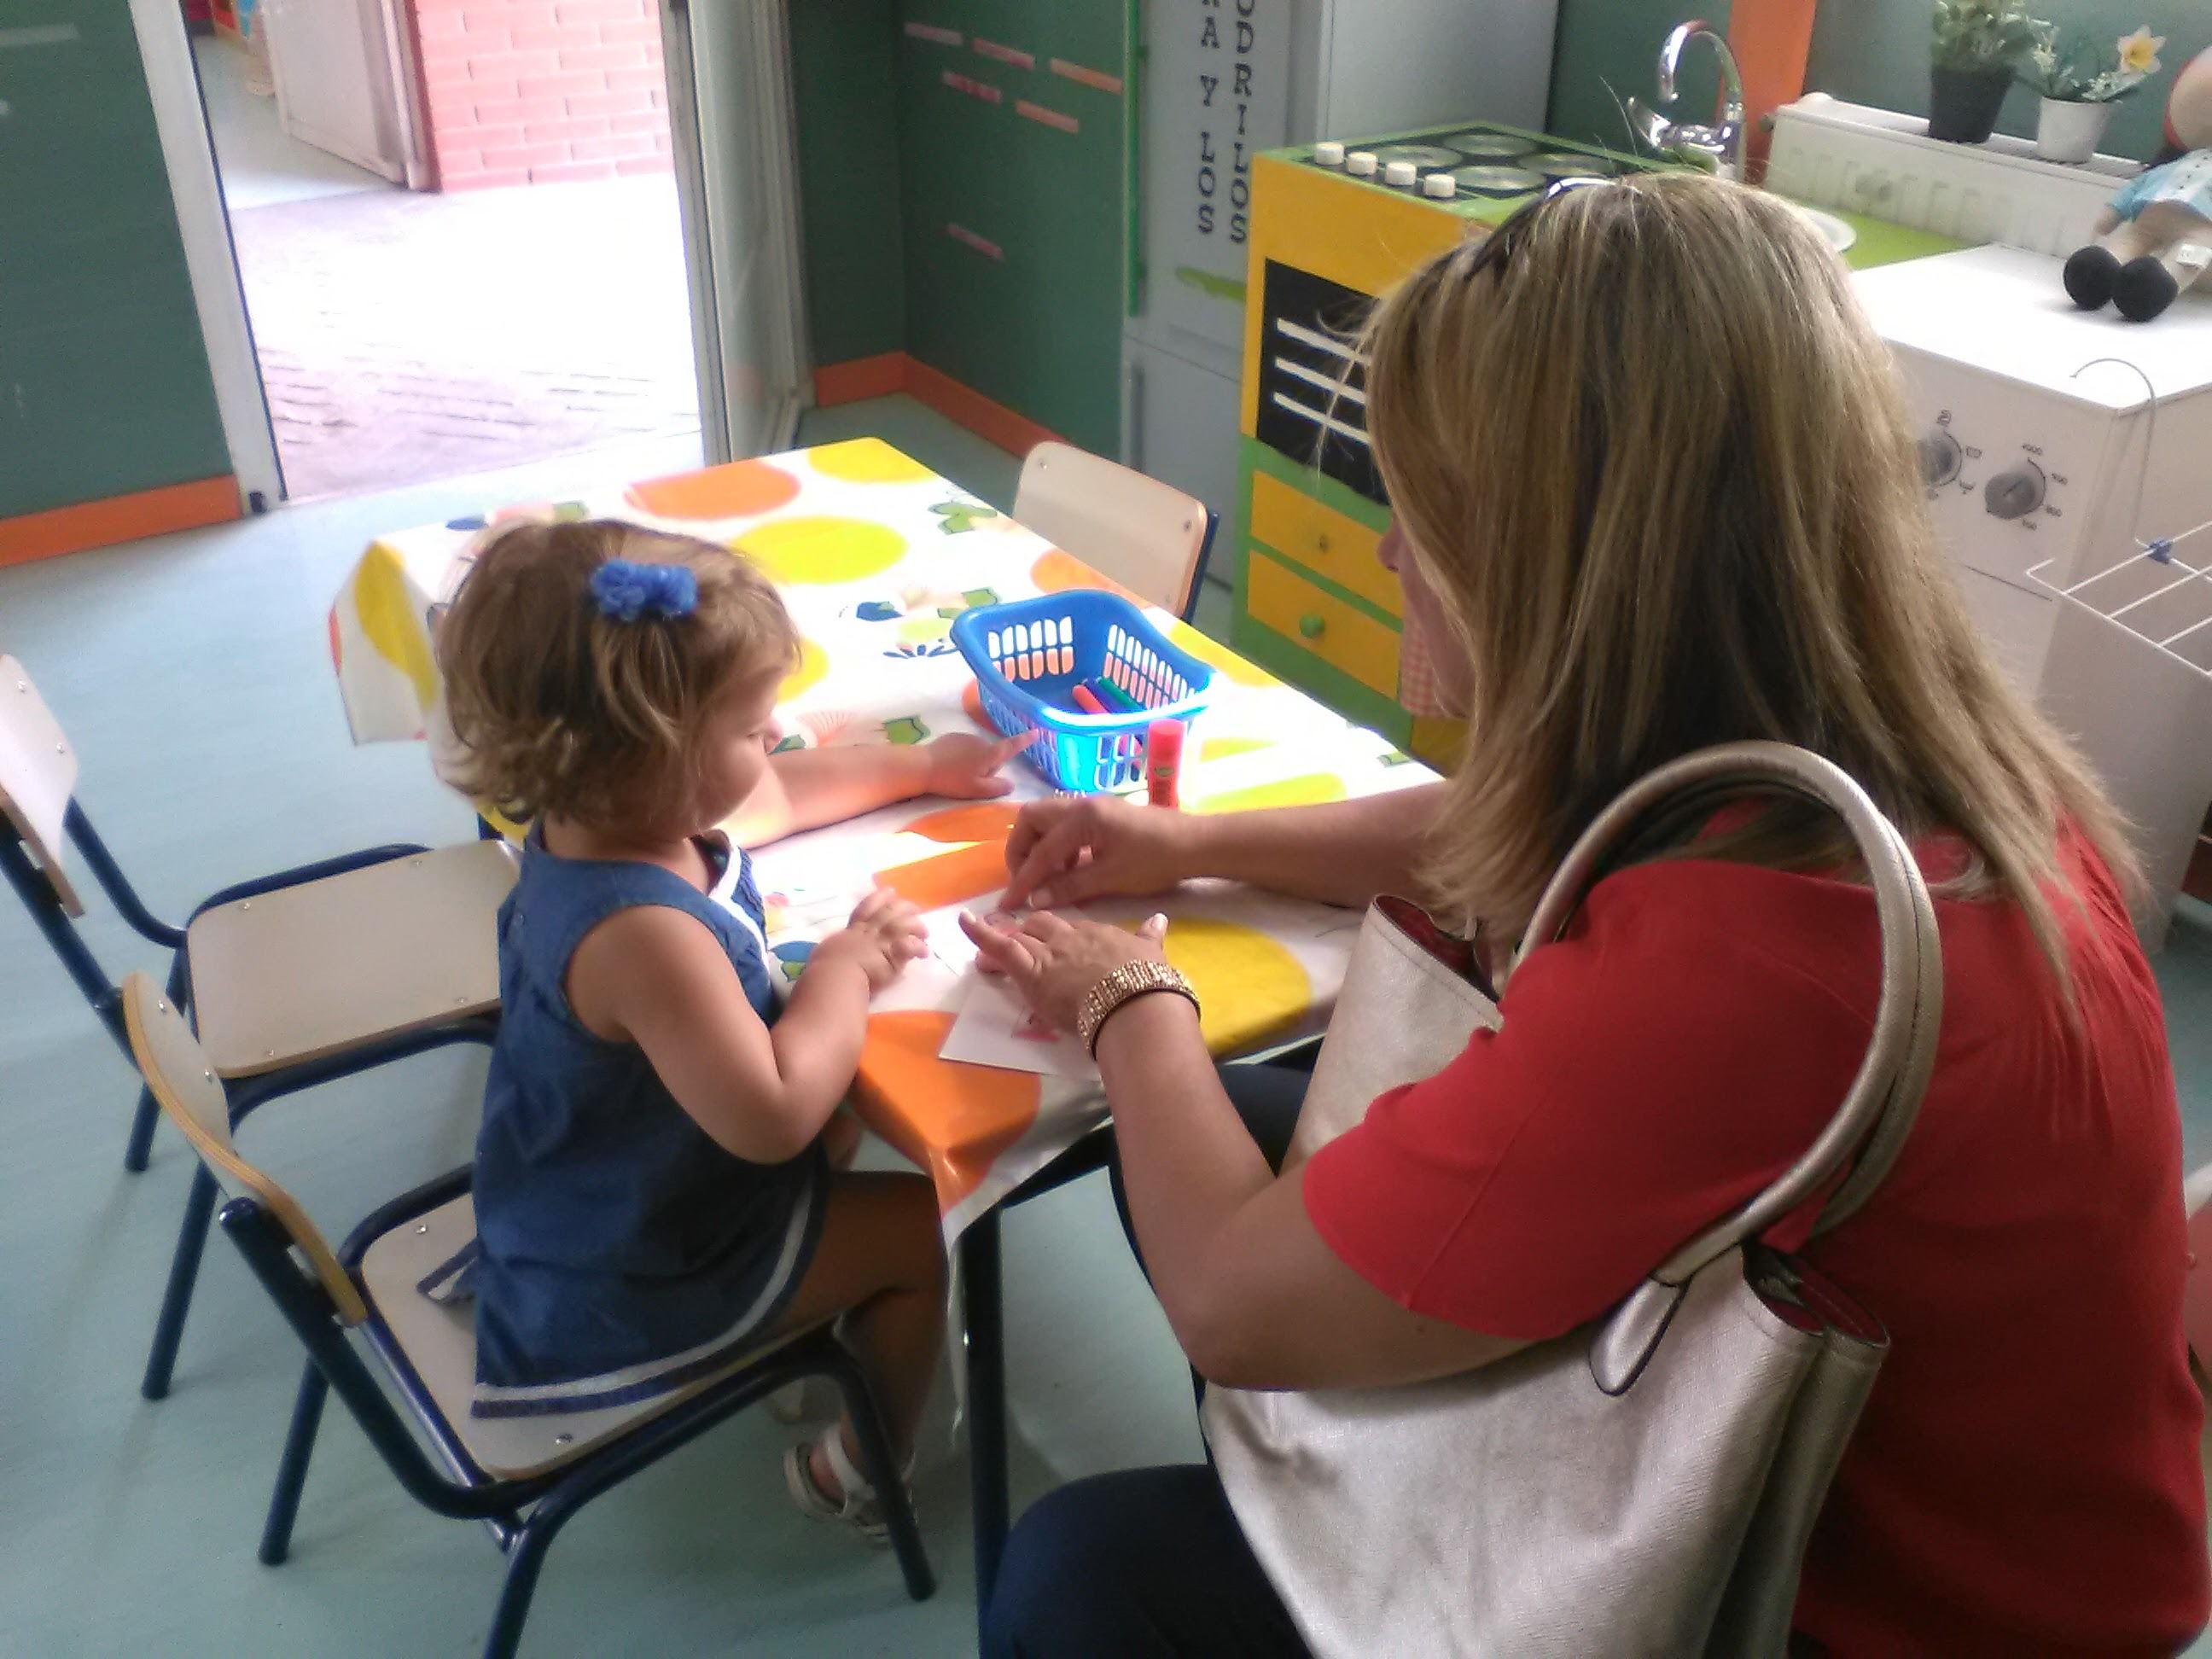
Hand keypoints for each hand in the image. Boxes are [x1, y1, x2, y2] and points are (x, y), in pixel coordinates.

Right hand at [811, 888, 927, 992]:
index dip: (880, 897)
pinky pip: (910, 947)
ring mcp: (882, 942)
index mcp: (852, 931)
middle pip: (889, 911)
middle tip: (915, 908)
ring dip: (916, 926)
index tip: (891, 891)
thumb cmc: (825, 967)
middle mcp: (869, 932)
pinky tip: (924, 953)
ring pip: (903, 924)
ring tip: (925, 933)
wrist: (835, 975)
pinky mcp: (892, 956)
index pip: (867, 908)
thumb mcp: (827, 952)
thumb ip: (836, 949)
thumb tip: (834, 952)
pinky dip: (919, 948)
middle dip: (904, 907)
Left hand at [922, 731, 1040, 799]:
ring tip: (958, 775)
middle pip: (993, 755)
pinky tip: (949, 766)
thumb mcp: (977, 790)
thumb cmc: (953, 780)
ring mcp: (966, 737)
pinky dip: (961, 756)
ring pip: (978, 751)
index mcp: (990, 753)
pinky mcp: (952, 737)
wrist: (923, 766)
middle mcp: (981, 741)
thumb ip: (997, 788)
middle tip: (973, 781)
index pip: (1012, 746)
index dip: (1025, 740)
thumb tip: (1012, 784)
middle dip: (988, 766)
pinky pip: (964, 748)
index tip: (1037, 732)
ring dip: (974, 762)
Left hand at [957, 908, 1169, 1034]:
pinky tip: (963, 922)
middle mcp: (1072, 937)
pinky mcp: (1031, 969)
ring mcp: (1050, 952)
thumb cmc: (1148, 985)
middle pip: (1044, 926)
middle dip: (1032, 931)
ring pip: (1022, 936)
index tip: (1058, 945)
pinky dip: (979, 933)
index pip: (1074, 930)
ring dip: (1007, 939)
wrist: (1136, 1003)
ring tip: (991, 940)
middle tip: (1022, 941)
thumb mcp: (1153, 955)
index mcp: (1100, 934)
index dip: (1061, 937)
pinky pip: (1000, 946)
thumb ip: (1150, 938)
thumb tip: (1160, 920)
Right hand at [1002, 793, 1195, 908]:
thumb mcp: (1110, 878)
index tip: (1009, 904)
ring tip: (1050, 880)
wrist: (1197, 844)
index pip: (1040, 850)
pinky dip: (1061, 847)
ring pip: (1049, 821)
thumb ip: (1069, 887)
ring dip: (1041, 848)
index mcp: (1081, 817)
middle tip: (1027, 880)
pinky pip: (1068, 827)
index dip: (1023, 880)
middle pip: (1033, 819)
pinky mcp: (1104, 815)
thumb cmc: (1156, 860)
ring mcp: (1093, 807)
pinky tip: (1072, 871)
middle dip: (1023, 850)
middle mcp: (1082, 804)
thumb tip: (1035, 899)